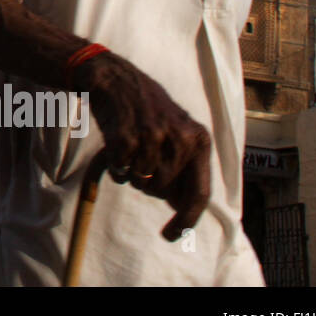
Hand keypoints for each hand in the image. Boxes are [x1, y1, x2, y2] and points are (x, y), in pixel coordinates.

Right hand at [75, 53, 211, 241]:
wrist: (115, 79)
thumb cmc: (146, 111)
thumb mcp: (176, 132)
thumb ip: (183, 166)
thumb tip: (183, 208)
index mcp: (198, 139)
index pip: (199, 192)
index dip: (187, 220)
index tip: (172, 237)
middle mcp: (180, 138)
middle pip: (164, 191)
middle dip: (149, 185)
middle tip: (141, 162)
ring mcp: (154, 136)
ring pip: (141, 182)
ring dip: (131, 174)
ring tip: (129, 150)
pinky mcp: (127, 136)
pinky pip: (121, 171)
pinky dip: (115, 166)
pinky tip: (116, 145)